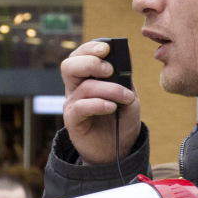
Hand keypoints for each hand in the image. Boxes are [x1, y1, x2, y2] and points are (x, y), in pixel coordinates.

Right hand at [61, 40, 140, 163]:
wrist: (118, 150)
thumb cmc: (121, 120)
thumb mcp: (128, 95)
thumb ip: (124, 78)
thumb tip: (124, 57)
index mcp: (87, 77)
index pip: (80, 55)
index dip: (90, 48)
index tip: (107, 48)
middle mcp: (76, 88)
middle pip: (69, 65)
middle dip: (90, 62)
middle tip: (110, 70)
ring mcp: (73, 104)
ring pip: (83, 87)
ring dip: (108, 89)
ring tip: (125, 97)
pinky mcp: (72, 121)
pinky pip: (80, 107)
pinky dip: (99, 104)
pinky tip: (112, 107)